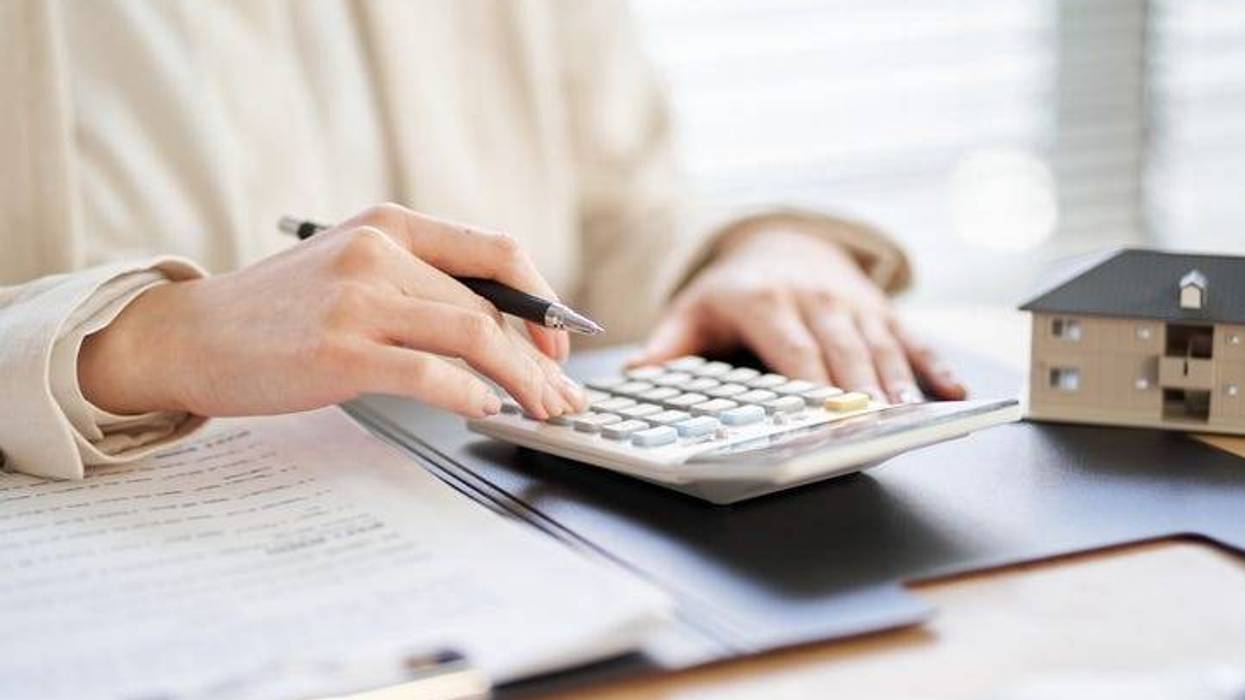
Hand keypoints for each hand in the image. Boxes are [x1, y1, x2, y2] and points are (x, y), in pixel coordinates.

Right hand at [79, 204, 587, 418]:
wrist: (189, 335)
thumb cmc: (277, 311)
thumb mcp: (351, 268)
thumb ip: (416, 281)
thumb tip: (498, 325)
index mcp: (390, 224)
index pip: (498, 251)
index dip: (543, 300)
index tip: (559, 344)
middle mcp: (378, 252)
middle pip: (490, 306)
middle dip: (539, 359)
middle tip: (561, 397)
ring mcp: (358, 300)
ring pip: (473, 335)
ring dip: (521, 381)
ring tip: (540, 412)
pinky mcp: (339, 351)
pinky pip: (430, 374)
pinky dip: (471, 395)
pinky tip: (487, 411)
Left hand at [633, 229, 966, 402]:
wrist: (780, 240)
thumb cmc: (735, 289)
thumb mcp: (695, 309)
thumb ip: (671, 343)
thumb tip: (639, 374)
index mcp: (765, 301)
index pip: (791, 348)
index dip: (808, 382)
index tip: (820, 413)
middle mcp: (813, 298)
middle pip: (840, 350)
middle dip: (858, 388)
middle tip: (872, 424)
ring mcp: (851, 302)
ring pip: (877, 344)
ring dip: (895, 381)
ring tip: (907, 415)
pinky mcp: (879, 307)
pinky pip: (910, 337)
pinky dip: (933, 365)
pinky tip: (953, 391)